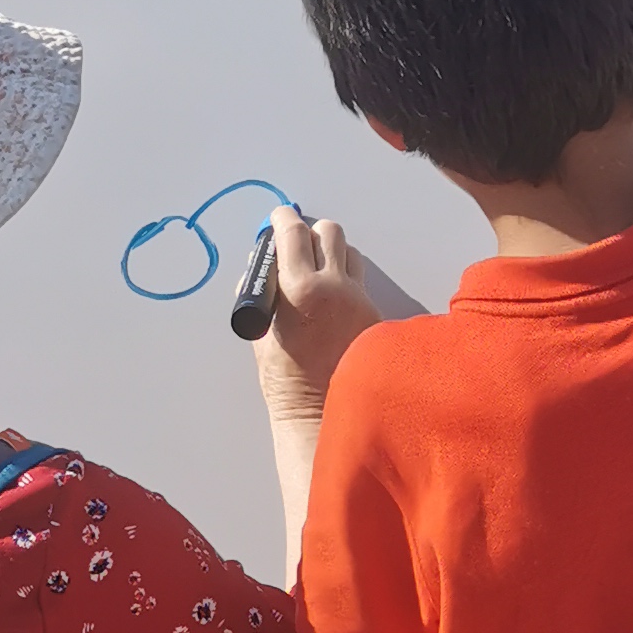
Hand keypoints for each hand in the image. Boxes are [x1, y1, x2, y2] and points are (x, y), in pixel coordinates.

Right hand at [254, 207, 380, 424]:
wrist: (320, 414)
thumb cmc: (284, 380)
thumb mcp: (258, 332)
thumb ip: (261, 292)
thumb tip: (260, 266)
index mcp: (300, 289)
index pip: (292, 232)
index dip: (281, 220)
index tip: (277, 218)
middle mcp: (335, 287)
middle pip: (327, 231)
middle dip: (309, 233)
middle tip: (296, 246)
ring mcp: (358, 299)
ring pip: (349, 252)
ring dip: (331, 253)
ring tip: (316, 271)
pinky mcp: (373, 314)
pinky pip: (359, 281)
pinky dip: (344, 280)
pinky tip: (332, 300)